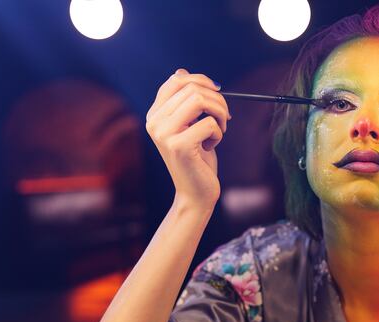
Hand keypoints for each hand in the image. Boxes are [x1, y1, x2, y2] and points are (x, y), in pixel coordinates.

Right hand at [146, 68, 230, 208]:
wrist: (195, 194)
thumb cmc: (197, 159)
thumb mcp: (190, 126)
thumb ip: (184, 102)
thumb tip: (181, 71)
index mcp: (154, 115)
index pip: (176, 80)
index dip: (201, 80)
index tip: (217, 92)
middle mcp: (154, 122)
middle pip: (192, 88)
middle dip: (218, 100)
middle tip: (225, 118)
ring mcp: (164, 134)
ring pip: (200, 100)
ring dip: (219, 113)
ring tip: (220, 130)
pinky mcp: (178, 146)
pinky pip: (209, 123)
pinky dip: (218, 133)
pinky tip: (210, 146)